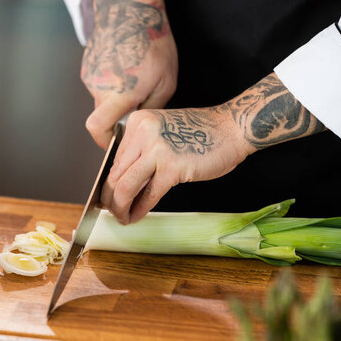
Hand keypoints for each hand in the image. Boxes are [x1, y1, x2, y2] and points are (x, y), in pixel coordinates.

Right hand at [81, 0, 177, 148]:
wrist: (128, 5)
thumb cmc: (153, 42)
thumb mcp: (166, 81)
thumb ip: (150, 108)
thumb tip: (139, 126)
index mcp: (120, 92)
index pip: (98, 128)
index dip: (104, 141)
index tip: (115, 143)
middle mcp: (100, 86)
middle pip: (103, 116)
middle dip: (118, 117)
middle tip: (138, 103)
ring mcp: (91, 76)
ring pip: (102, 99)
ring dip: (117, 97)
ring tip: (136, 78)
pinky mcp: (87, 66)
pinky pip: (100, 84)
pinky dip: (112, 84)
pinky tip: (126, 67)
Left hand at [101, 73, 324, 223]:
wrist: (231, 128)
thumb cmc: (202, 134)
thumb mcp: (163, 134)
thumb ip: (143, 152)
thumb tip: (123, 183)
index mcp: (138, 123)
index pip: (115, 160)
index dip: (110, 183)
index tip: (110, 198)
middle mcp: (142, 133)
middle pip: (115, 174)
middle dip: (111, 199)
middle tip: (113, 213)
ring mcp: (157, 150)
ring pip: (125, 186)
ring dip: (120, 207)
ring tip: (122, 218)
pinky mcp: (172, 167)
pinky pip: (149, 194)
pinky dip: (140, 209)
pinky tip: (137, 217)